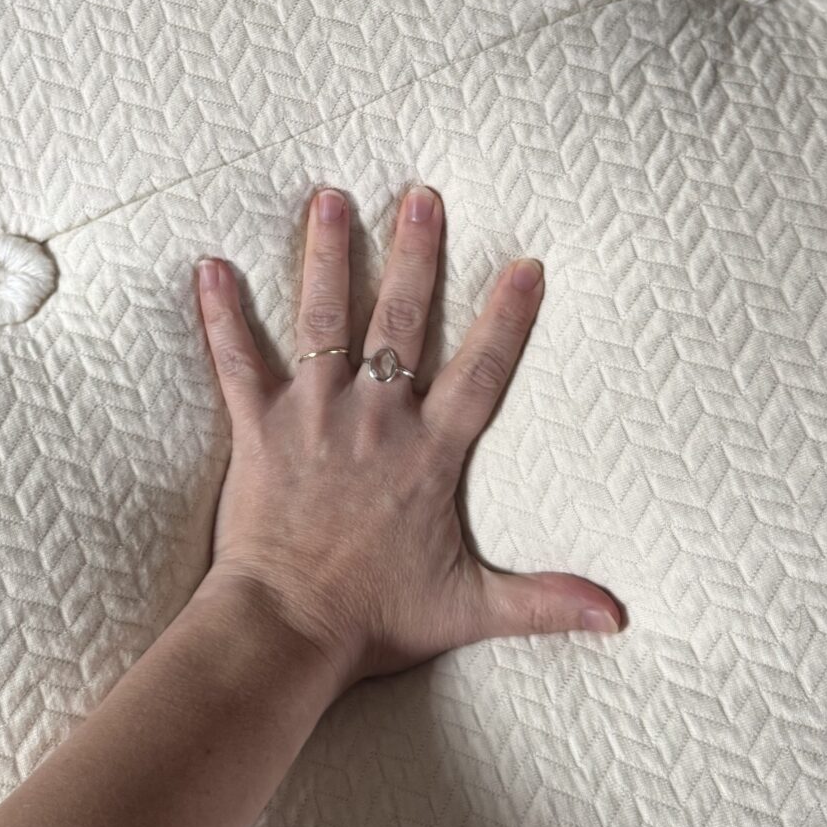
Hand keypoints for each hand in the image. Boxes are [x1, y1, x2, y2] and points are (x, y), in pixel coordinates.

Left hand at [190, 186, 624, 696]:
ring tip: (328, 197)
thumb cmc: (375, 621)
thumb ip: (544, 602)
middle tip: (420, 196)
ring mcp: (312, 417)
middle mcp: (374, 420)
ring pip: (321, 319)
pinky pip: (235, 361)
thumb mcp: (470, 608)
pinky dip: (220, 314)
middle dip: (413, 253)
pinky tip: (208, 266)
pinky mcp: (258, 429)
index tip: (527, 265)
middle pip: (399, 320)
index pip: (480, 371)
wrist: (287, 631)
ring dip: (324, 254)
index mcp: (428, 453)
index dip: (506, 318)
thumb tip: (618, 618)